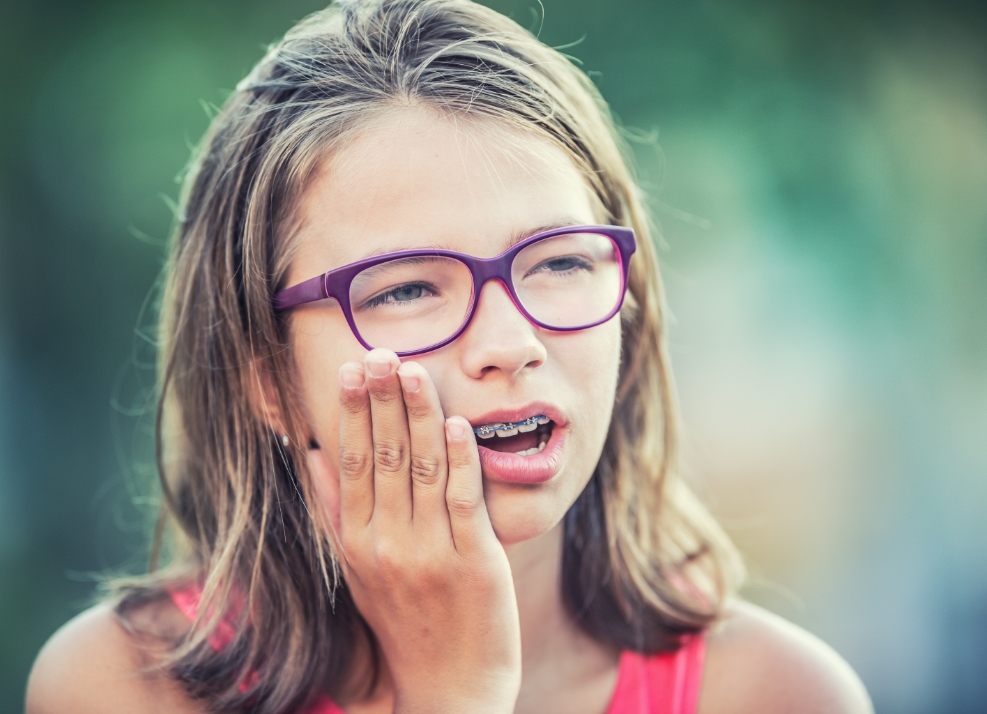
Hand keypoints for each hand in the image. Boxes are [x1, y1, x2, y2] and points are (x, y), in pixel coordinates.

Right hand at [307, 349, 520, 713]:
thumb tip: (312, 454)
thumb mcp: (355, 571)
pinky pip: (463, 501)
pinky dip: (459, 459)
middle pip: (381, 456)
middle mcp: (386, 543)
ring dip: (418, 414)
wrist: (447, 689)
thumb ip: (333, 511)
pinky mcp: (473, 562)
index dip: (351, 412)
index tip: (352, 369)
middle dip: (383, 399)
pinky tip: (456, 423)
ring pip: (420, 469)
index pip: (350, 463)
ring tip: (414, 369)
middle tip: (382, 351)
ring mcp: (430, 552)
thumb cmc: (403, 623)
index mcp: (356, 543)